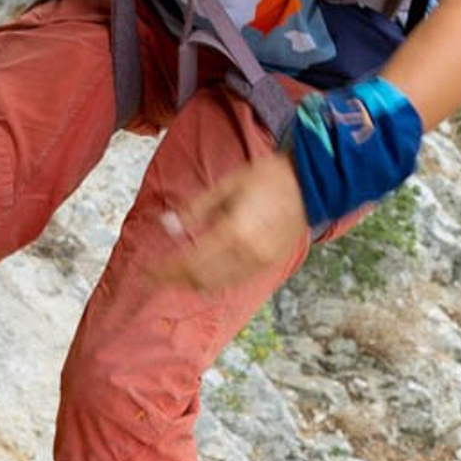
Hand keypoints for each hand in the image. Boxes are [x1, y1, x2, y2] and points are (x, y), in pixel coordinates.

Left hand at [152, 152, 309, 292]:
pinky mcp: (271, 264)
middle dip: (176, 279)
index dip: (165, 271)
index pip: (189, 262)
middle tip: (157, 274)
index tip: (147, 272)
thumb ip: (196, 208)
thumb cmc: (268, 176)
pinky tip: (203, 269)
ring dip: (194, 281)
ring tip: (176, 274)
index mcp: (234, 232)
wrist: (313, 182)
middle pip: (201, 279)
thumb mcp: (227, 184)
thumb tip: (168, 225)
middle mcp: (248, 255)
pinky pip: (235, 279)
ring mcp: (262, 263)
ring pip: (218, 284)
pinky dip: (214, 278)